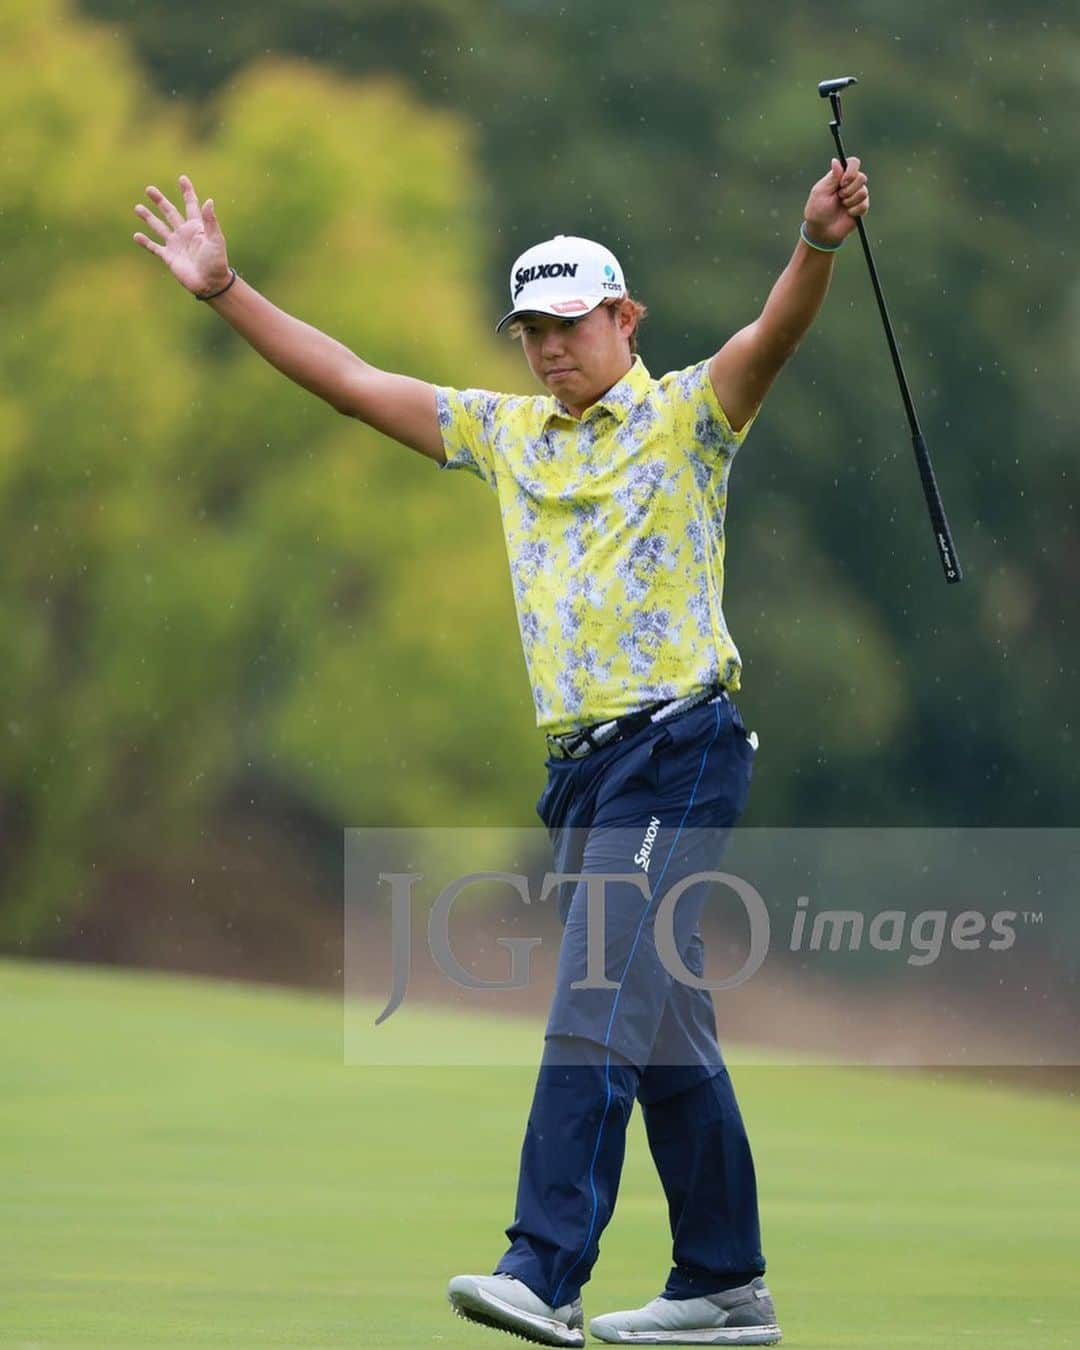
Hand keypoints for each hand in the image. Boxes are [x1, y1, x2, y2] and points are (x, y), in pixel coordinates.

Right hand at [132, 174, 229, 295]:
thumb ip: (210, 221)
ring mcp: (175, 244)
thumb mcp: (215, 240)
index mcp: (197, 227)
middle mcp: (184, 233)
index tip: (182, 178)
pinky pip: (155, 248)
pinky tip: (136, 235)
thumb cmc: (217, 262)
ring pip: (159, 227)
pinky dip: (145, 242)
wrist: (211, 283)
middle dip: (160, 201)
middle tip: (149, 189)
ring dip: (149, 217)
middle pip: (170, 212)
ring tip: (138, 207)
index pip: (191, 205)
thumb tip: (208, 200)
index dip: (187, 192)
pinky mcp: (169, 257)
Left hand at [802, 156, 868, 247]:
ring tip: (842, 206)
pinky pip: (864, 204)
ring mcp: (856, 195)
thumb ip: (832, 178)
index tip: (843, 182)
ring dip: (851, 200)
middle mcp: (850, 184)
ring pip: (864, 191)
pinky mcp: (861, 208)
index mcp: (839, 177)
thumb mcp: (821, 192)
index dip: (852, 170)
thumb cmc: (817, 211)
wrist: (821, 231)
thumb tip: (836, 160)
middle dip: (850, 189)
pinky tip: (848, 213)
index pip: (853, 163)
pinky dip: (854, 210)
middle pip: (861, 177)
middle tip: (840, 197)